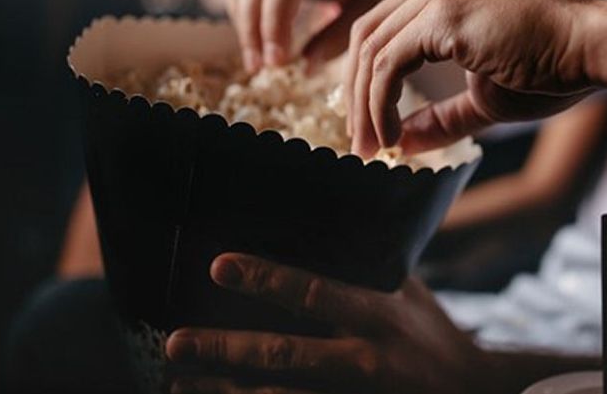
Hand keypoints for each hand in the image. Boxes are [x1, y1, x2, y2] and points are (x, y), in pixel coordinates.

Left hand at [165, 254, 496, 393]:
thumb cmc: (432, 334)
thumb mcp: (408, 293)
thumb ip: (368, 269)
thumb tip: (325, 229)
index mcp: (377, 316)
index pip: (315, 293)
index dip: (267, 279)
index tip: (220, 265)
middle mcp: (364, 359)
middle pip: (287, 357)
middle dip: (227, 350)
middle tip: (174, 342)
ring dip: (228, 392)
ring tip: (180, 383)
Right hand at [216, 0, 424, 71]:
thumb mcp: (373, 10)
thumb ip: (340, 36)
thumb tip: (305, 67)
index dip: (274, 21)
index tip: (277, 61)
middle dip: (252, 26)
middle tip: (260, 66)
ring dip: (241, 20)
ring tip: (258, 59)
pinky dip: (239, 7)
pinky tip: (256, 36)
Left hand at [344, 0, 606, 156]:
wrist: (593, 45)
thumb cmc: (552, 68)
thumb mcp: (484, 97)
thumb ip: (440, 117)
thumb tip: (399, 144)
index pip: (383, 30)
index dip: (365, 82)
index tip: (370, 126)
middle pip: (366, 35)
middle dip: (355, 95)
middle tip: (360, 144)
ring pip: (371, 50)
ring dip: (364, 106)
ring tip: (371, 147)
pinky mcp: (444, 14)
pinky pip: (389, 62)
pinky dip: (380, 103)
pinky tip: (390, 135)